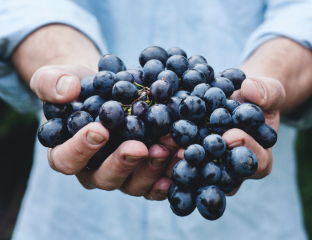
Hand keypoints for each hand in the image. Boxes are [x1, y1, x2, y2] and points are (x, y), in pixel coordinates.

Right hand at [31, 65, 179, 199]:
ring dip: (152, 168)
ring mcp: (121, 173)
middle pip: (104, 178)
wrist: (104, 88)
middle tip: (139, 147)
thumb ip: (51, 83)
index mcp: (66, 152)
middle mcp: (93, 170)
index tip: (100, 130)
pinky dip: (168, 174)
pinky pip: (155, 182)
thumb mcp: (55, 78)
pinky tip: (181, 160)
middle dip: (123, 163)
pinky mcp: (142, 170)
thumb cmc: (77, 87)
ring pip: (133, 184)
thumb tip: (67, 90)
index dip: (80, 149)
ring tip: (168, 148)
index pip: (66, 160)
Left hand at [172, 76, 285, 194]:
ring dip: (182, 161)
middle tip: (190, 151)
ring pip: (199, 172)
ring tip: (168, 147)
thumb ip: (267, 92)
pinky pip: (183, 160)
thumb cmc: (257, 98)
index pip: (256, 161)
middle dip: (207, 162)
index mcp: (259, 158)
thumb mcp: (269, 91)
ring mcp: (212, 166)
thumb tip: (251, 90)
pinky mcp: (193, 158)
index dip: (245, 149)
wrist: (237, 98)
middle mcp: (233, 169)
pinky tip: (157, 142)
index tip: (231, 135)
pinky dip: (169, 152)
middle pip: (223, 175)